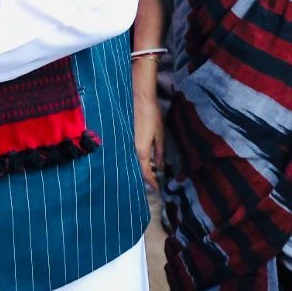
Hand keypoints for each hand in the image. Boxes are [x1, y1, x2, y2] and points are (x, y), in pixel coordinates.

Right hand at [132, 75, 164, 191]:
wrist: (141, 101)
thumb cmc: (152, 118)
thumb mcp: (160, 136)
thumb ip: (159, 152)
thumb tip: (160, 167)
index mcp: (141, 151)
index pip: (146, 172)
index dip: (152, 182)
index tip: (158, 189)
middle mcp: (134, 149)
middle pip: (140, 168)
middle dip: (148, 178)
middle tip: (157, 184)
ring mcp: (132, 143)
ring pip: (138, 161)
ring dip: (146, 168)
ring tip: (156, 173)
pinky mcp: (132, 138)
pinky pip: (138, 154)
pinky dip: (144, 160)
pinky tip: (150, 160)